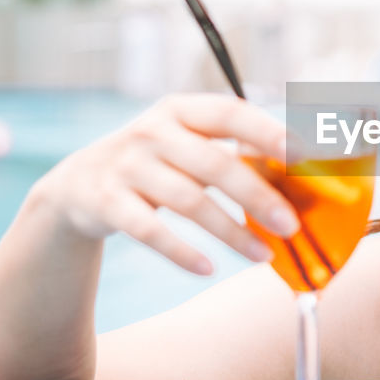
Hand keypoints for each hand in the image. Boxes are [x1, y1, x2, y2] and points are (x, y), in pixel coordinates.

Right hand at [37, 94, 299, 275]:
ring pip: (189, 201)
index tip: (302, 154)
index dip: (267, 131)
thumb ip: (234, 151)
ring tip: (265, 255)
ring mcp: (127, 166)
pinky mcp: (106, 201)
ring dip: (232, 232)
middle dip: (258, 196)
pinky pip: (150, 230)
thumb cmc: (156, 162)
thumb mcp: (188, 144)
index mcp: (181, 110)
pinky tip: (209, 269)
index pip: (230, 113)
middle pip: (215, 164)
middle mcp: (152, 132)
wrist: (77, 185)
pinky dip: (181, 251)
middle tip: (292, 225)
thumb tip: (298, 170)